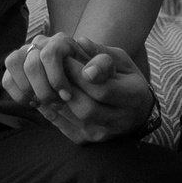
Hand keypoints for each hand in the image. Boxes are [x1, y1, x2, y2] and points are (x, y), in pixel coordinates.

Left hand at [1, 33, 156, 145]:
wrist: (135, 113)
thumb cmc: (126, 80)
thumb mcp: (122, 62)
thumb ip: (102, 55)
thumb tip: (81, 43)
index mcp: (132, 97)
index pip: (102, 90)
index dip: (79, 74)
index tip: (65, 56)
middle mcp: (118, 121)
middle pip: (85, 108)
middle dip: (65, 85)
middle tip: (53, 66)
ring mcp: (100, 134)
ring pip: (71, 117)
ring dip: (55, 96)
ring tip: (47, 77)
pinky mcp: (84, 140)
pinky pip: (61, 124)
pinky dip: (49, 107)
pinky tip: (45, 91)